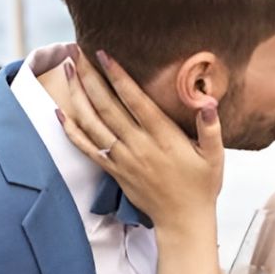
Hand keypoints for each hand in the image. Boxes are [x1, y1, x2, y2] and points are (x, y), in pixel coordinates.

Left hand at [59, 49, 224, 230]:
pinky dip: (71, 130)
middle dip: (90, 77)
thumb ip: (211, 128)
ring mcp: (123, 159)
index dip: (117, 76)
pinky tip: (59, 113)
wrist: (183, 221)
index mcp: (163, 137)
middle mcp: (138, 145)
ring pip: (93, 123)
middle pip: (107, 106)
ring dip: (77, 96)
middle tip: (76, 52)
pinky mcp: (114, 171)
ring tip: (67, 70)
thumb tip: (208, 102)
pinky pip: (87, 148)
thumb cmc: (201, 185)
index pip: (135, 100)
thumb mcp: (215, 157)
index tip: (104, 54)